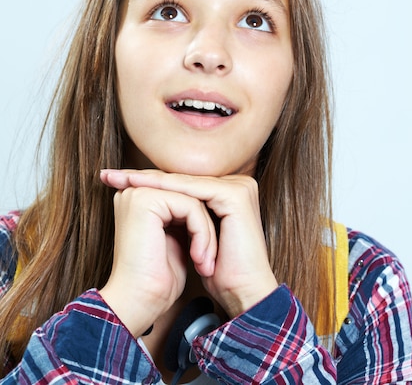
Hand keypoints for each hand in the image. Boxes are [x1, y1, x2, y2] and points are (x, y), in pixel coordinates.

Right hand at [98, 181, 216, 337]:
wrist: (139, 303)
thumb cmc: (156, 281)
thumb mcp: (175, 240)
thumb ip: (185, 219)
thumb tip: (210, 204)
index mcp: (139, 199)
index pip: (185, 198)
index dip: (202, 224)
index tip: (209, 254)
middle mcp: (135, 191)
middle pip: (190, 197)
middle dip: (205, 229)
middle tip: (209, 261)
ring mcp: (139, 193)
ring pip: (194, 201)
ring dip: (207, 235)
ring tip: (205, 263)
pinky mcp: (146, 200)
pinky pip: (191, 207)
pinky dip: (202, 234)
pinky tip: (199, 258)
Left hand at [100, 169, 277, 318]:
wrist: (242, 293)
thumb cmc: (218, 272)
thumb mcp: (194, 238)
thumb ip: (182, 215)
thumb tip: (151, 201)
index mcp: (228, 192)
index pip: (182, 184)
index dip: (149, 183)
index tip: (116, 182)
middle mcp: (236, 185)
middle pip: (181, 180)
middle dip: (144, 178)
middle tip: (111, 176)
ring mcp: (239, 188)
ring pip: (185, 182)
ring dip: (151, 180)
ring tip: (122, 179)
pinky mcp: (235, 196)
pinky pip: (193, 190)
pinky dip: (167, 189)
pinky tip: (144, 186)